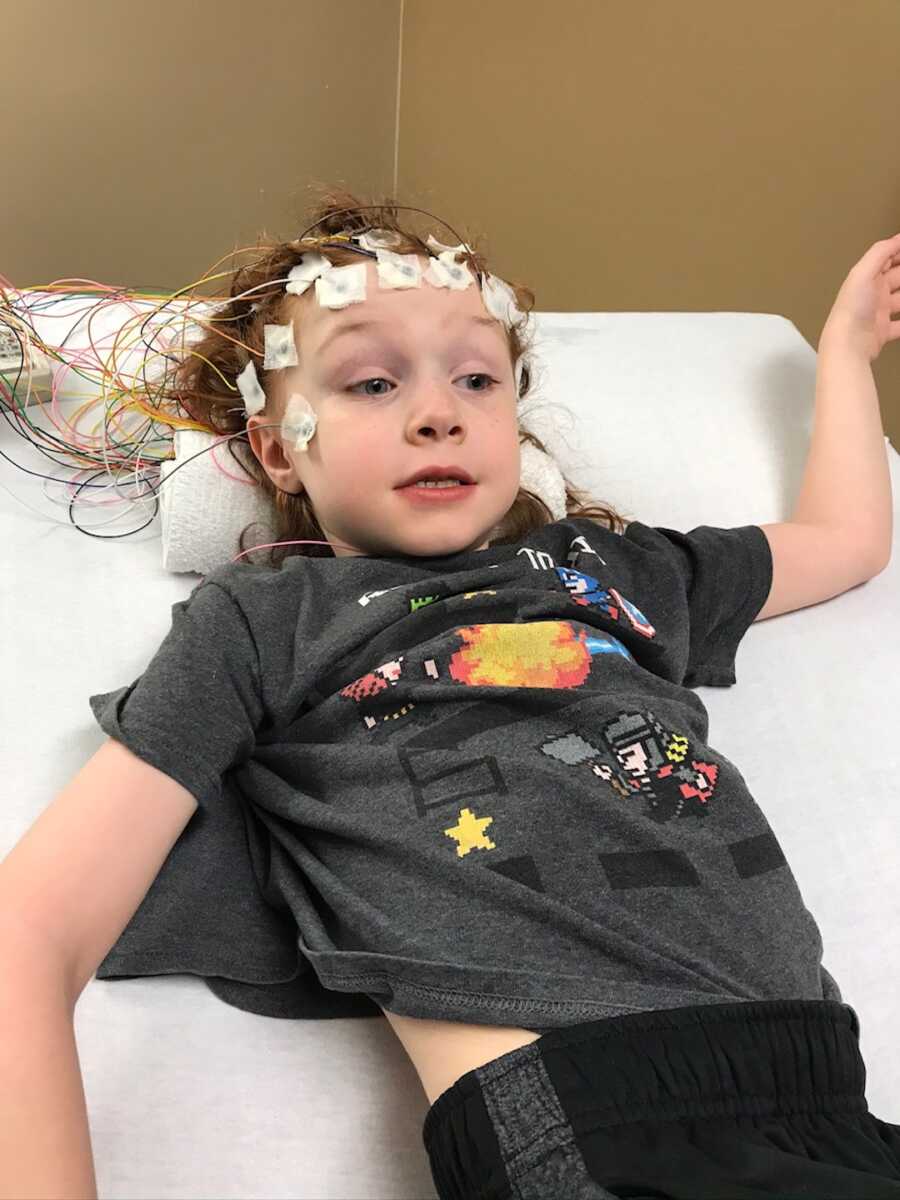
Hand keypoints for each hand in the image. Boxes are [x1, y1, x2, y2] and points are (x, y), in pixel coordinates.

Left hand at [820, 231, 899, 362]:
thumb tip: (896, 238)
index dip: (898, 250)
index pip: (885, 259)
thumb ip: (879, 253)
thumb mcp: (863, 274)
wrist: (848, 345)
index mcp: (865, 278)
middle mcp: (871, 294)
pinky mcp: (883, 332)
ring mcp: (878, 313)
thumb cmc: (853, 308)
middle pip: (895, 278)